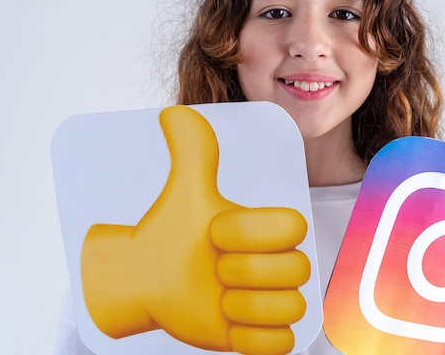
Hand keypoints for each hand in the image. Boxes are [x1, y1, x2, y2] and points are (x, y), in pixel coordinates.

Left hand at [81, 105, 309, 354]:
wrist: (147, 278)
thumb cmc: (170, 234)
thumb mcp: (185, 193)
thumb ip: (193, 151)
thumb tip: (175, 113)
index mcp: (266, 230)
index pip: (293, 227)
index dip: (251, 231)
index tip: (214, 232)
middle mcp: (276, 264)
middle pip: (297, 271)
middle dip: (245, 270)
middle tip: (214, 269)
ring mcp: (269, 301)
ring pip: (292, 308)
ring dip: (246, 307)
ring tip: (218, 300)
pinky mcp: (259, 336)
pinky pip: (281, 345)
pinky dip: (254, 339)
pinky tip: (227, 324)